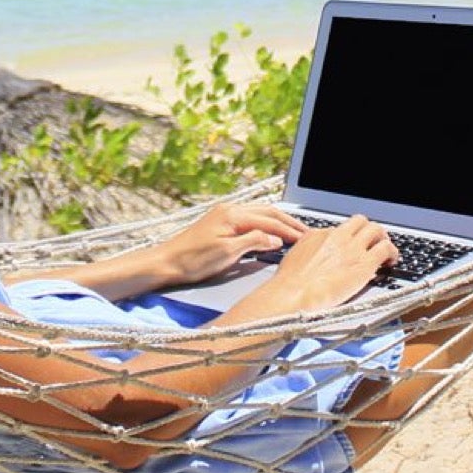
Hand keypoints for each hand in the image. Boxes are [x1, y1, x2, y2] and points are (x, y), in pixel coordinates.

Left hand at [154, 203, 307, 285]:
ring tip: (292, 231)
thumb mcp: (227, 253)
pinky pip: (249, 218)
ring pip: (258, 213)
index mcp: (233, 215)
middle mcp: (229, 210)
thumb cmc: (193, 260)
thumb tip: (275, 239)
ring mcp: (223, 215)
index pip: (268, 220)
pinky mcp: (219, 222)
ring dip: (276, 221)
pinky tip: (269, 231)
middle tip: (305, 232)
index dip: (288, 230)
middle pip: (266, 212)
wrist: (167, 262)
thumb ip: (253, 242)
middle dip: (287, 222)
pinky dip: (264, 223)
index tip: (304, 238)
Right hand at [259, 215, 396, 312]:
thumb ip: (308, 251)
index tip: (351, 247)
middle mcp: (337, 236)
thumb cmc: (290, 283)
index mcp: (318, 234)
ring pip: (375, 229)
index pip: (341, 229)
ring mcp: (352, 248)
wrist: (294, 293)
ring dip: (382, 238)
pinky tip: (391, 260)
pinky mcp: (364, 263)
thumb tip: (312, 255)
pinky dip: (392, 252)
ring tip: (385, 249)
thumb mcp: (294, 257)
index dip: (349, 238)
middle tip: (373, 241)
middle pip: (360, 221)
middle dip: (368, 230)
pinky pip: (385, 248)